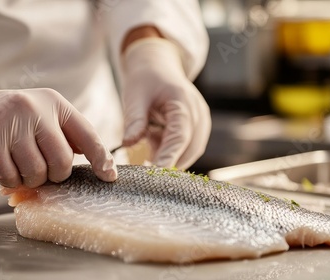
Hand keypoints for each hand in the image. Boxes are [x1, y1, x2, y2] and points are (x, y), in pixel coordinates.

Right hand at [0, 84, 116, 187]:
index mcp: (54, 103)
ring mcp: (10, 122)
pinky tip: (4, 168)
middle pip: (61, 162)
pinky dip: (10, 181)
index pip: (86, 134)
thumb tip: (101, 166)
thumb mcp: (42, 117)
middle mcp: (34, 108)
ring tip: (20, 165)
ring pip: (36, 173)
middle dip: (54, 175)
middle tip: (41, 169)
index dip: (101, 159)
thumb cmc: (12, 121)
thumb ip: (66, 137)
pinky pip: (10, 177)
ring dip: (29, 179)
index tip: (109, 177)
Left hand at [121, 38, 210, 169]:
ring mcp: (201, 122)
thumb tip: (128, 144)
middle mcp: (198, 114)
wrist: (159, 65)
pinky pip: (188, 148)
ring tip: (148, 154)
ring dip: (171, 158)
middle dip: (170, 163)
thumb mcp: (135, 96)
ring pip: (190, 152)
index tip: (157, 173)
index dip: (169, 157)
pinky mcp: (197, 128)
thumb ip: (134, 120)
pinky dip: (172, 152)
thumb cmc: (146, 78)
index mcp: (184, 103)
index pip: (179, 137)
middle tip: (146, 174)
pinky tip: (155, 146)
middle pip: (189, 149)